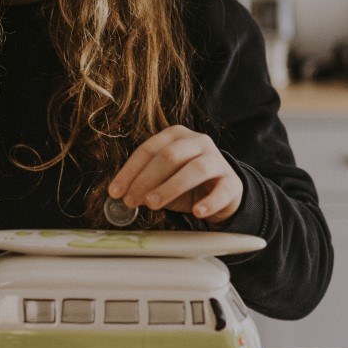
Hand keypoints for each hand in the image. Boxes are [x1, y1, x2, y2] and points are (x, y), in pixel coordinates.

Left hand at [108, 125, 242, 226]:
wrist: (223, 192)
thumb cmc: (186, 184)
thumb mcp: (163, 180)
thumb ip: (145, 184)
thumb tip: (122, 195)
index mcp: (176, 136)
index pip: (148, 149)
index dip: (129, 171)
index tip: (115, 192)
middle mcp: (198, 142)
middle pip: (169, 156)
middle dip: (146, 179)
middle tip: (131, 200)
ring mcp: (217, 160)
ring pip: (195, 169)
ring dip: (170, 187)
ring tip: (153, 205)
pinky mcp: (232, 182)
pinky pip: (221, 191)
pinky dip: (208, 202)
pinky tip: (197, 212)